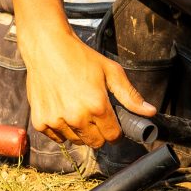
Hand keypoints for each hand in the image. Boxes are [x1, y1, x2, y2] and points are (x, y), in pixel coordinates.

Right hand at [25, 31, 154, 148]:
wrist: (47, 47)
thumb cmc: (80, 57)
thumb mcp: (110, 71)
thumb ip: (130, 95)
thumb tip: (150, 112)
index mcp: (97, 106)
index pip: (113, 137)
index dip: (115, 131)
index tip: (112, 123)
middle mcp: (76, 117)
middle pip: (95, 143)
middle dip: (98, 133)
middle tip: (94, 114)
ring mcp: (56, 121)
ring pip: (75, 141)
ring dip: (78, 131)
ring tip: (75, 108)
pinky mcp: (40, 122)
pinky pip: (56, 137)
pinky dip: (60, 129)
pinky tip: (62, 110)